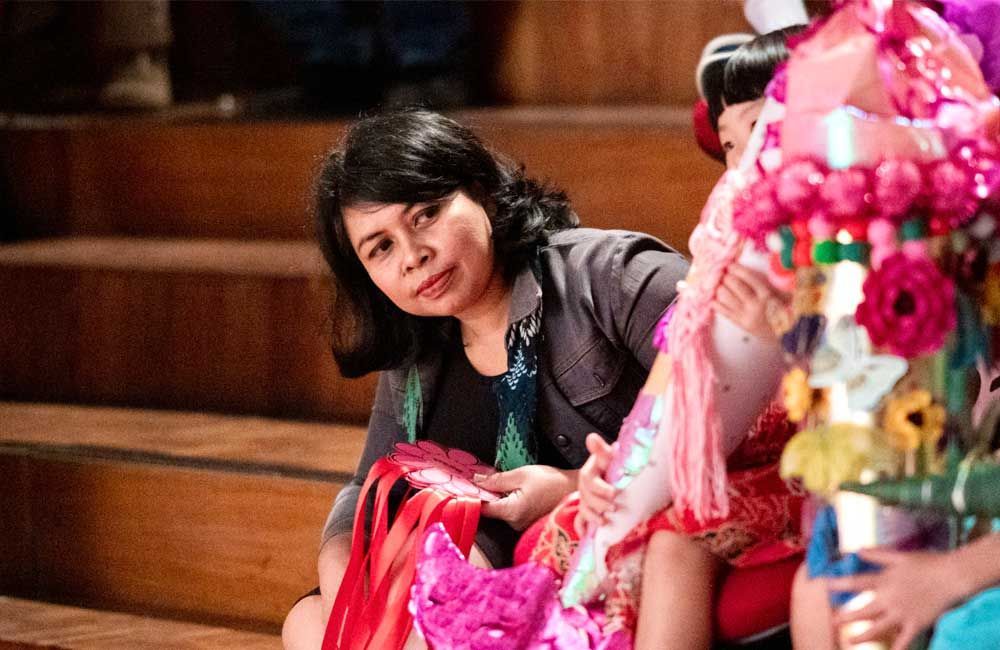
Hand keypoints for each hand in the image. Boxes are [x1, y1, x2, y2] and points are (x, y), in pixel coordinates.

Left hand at [475, 465, 576, 530]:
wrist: (576, 491)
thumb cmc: (551, 481)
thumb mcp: (522, 474)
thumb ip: (497, 480)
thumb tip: (477, 481)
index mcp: (511, 511)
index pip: (482, 508)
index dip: (472, 496)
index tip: (463, 486)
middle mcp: (514, 524)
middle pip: (491, 509)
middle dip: (487, 494)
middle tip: (484, 478)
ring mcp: (521, 526)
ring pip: (501, 511)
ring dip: (499, 498)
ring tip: (504, 484)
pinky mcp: (527, 524)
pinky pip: (511, 513)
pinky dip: (509, 502)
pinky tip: (515, 491)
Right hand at [576, 433, 617, 530]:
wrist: (609, 473)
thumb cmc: (610, 464)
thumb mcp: (607, 455)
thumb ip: (601, 449)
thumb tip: (591, 437)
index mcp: (590, 472)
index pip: (589, 479)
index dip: (600, 488)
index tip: (613, 493)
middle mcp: (585, 486)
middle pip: (586, 496)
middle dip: (599, 503)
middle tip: (613, 507)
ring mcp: (585, 498)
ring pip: (584, 508)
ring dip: (593, 516)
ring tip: (605, 521)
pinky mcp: (587, 509)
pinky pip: (580, 520)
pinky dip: (582, 527)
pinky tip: (585, 534)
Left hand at [713, 263, 788, 339]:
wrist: (784, 333)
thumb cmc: (782, 308)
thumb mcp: (782, 293)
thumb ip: (770, 279)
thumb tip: (761, 264)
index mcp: (766, 295)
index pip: (747, 277)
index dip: (736, 269)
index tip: (731, 265)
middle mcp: (755, 305)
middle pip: (733, 285)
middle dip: (726, 277)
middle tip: (725, 274)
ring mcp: (746, 315)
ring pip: (724, 297)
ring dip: (719, 288)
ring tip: (720, 285)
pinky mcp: (739, 323)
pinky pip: (721, 310)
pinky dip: (715, 301)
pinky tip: (715, 297)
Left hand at [828, 548, 966, 649]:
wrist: (951, 576)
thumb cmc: (926, 563)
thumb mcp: (898, 556)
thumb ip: (876, 554)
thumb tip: (856, 550)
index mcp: (884, 580)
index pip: (856, 583)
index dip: (839, 585)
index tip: (823, 586)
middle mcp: (889, 599)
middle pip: (862, 610)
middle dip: (845, 616)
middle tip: (832, 621)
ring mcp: (901, 613)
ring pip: (878, 628)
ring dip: (863, 635)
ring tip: (850, 640)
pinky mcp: (915, 624)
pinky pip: (904, 640)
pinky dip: (896, 648)